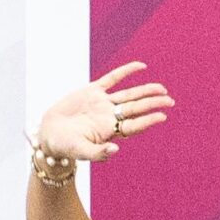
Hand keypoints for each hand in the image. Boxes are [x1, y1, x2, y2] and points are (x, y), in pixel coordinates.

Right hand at [35, 62, 172, 162]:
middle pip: (135, 108)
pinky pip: (112, 78)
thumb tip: (115, 150)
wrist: (49, 133)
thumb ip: (98, 153)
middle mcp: (109, 117)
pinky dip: (126, 72)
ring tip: (162, 89)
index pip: (134, 125)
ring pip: (128, 95)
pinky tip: (142, 66)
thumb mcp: (80, 151)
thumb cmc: (65, 147)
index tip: (162, 116)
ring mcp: (102, 103)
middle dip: (152, 104)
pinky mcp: (92, 92)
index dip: (148, 120)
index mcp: (109, 132)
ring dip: (145, 91)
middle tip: (170, 100)